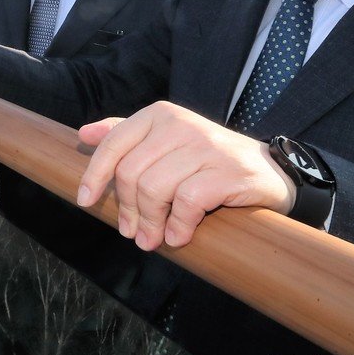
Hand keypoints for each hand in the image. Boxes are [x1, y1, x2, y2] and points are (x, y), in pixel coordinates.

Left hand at [74, 101, 296, 250]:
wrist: (270, 170)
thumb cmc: (209, 160)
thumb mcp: (166, 141)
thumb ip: (126, 136)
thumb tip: (83, 135)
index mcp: (160, 115)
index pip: (114, 144)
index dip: (94, 175)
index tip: (86, 202)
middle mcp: (181, 124)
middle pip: (131, 173)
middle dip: (127, 209)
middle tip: (132, 233)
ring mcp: (206, 146)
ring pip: (155, 189)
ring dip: (151, 223)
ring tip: (153, 239)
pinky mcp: (228, 171)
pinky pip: (187, 202)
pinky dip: (178, 226)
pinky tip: (179, 237)